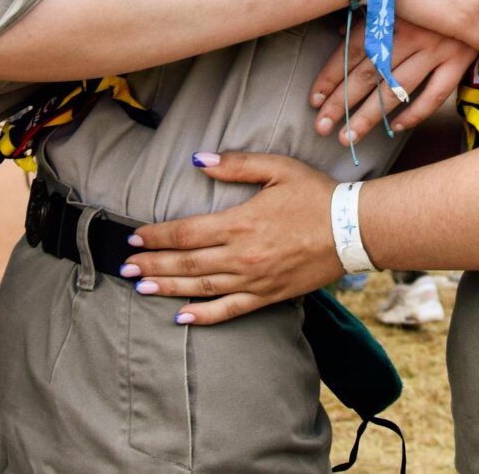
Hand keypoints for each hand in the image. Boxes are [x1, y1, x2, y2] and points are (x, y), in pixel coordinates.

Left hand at [122, 152, 339, 326]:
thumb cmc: (316, 195)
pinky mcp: (267, 296)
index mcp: (240, 223)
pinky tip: (180, 317)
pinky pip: (228, 310)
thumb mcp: (277, 168)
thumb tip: (197, 160)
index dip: (157, 236)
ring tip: (140, 288)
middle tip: (125, 267)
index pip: (186, 232)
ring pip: (200, 288)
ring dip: (167, 289)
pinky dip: (202, 316)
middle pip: (186, 263)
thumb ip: (235, 165)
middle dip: (152, 265)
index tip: (136, 238)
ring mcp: (253, 280)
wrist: (353, 230)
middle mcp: (241, 256)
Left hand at [310, 22, 478, 143]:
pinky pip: (435, 94)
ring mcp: (437, 48)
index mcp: (392, 10)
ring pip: (396, 90)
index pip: (352, 49)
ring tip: (349, 137)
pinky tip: (396, 127)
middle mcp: (411, 32)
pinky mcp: (460, 60)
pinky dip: (415, 114)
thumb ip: (372, 10)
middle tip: (322, 126)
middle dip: (342, 103)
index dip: (331, 76)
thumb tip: (339, 32)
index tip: (314, 100)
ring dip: (370, 116)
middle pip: (368, 73)